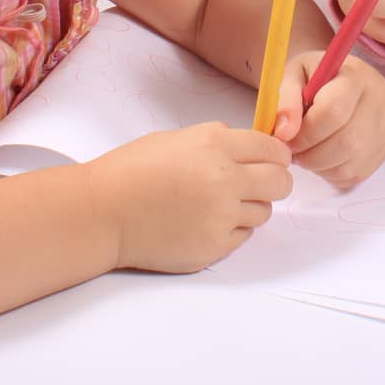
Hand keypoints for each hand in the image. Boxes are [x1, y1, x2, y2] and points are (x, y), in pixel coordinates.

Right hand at [90, 122, 291, 272]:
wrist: (103, 212)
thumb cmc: (132, 170)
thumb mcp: (178, 138)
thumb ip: (218, 141)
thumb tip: (251, 149)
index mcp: (215, 144)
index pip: (273, 149)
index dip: (277, 155)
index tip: (274, 160)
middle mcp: (224, 179)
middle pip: (281, 182)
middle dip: (275, 181)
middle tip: (258, 184)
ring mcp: (221, 216)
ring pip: (264, 212)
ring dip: (249, 207)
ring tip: (216, 204)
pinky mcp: (214, 246)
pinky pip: (242, 236)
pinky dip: (230, 229)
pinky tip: (203, 221)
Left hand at [272, 52, 384, 186]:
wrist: (337, 79)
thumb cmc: (311, 77)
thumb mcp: (291, 75)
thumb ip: (285, 101)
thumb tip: (284, 133)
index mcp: (354, 74)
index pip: (334, 111)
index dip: (305, 133)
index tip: (285, 137)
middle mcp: (377, 99)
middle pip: (346, 142)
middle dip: (311, 154)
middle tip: (293, 150)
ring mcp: (384, 127)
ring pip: (351, 163)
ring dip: (319, 166)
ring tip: (305, 152)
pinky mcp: (383, 149)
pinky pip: (356, 174)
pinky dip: (331, 173)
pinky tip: (321, 157)